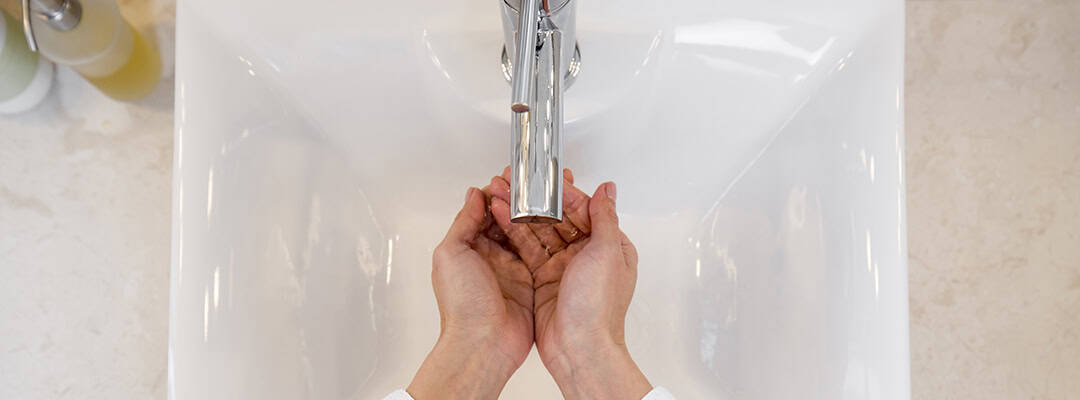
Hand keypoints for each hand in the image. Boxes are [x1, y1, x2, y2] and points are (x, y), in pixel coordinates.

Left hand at [407, 187, 533, 399]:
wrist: (484, 344)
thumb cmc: (463, 305)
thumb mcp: (451, 254)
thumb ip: (464, 222)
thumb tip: (474, 195)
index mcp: (469, 247)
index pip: (485, 210)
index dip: (499, 192)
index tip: (513, 177)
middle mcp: (491, 256)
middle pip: (509, 218)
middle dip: (521, 200)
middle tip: (536, 182)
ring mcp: (513, 268)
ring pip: (527, 232)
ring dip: (537, 214)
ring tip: (550, 195)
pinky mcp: (532, 281)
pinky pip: (543, 252)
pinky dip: (550, 236)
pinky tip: (558, 221)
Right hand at [488, 170, 651, 399]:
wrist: (579, 347)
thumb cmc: (598, 307)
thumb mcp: (607, 252)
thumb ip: (604, 217)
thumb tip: (607, 189)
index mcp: (608, 246)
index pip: (582, 209)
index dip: (559, 192)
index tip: (540, 179)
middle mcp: (585, 255)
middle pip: (557, 218)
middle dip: (533, 200)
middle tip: (511, 183)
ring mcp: (563, 267)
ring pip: (538, 232)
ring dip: (518, 213)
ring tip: (498, 195)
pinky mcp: (542, 280)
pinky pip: (527, 250)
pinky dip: (513, 233)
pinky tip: (499, 218)